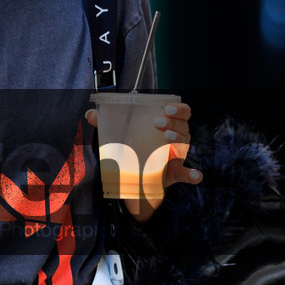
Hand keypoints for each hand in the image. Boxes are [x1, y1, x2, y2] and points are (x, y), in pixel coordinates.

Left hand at [86, 98, 201, 217]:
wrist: (137, 176)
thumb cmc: (135, 146)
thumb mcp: (122, 134)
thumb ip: (106, 123)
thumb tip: (89, 114)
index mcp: (169, 124)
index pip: (182, 112)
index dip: (178, 108)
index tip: (166, 107)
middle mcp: (178, 138)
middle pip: (183, 127)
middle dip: (172, 123)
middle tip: (157, 123)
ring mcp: (178, 156)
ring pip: (184, 145)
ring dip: (178, 140)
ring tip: (165, 139)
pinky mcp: (175, 173)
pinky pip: (187, 174)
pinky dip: (193, 175)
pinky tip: (195, 176)